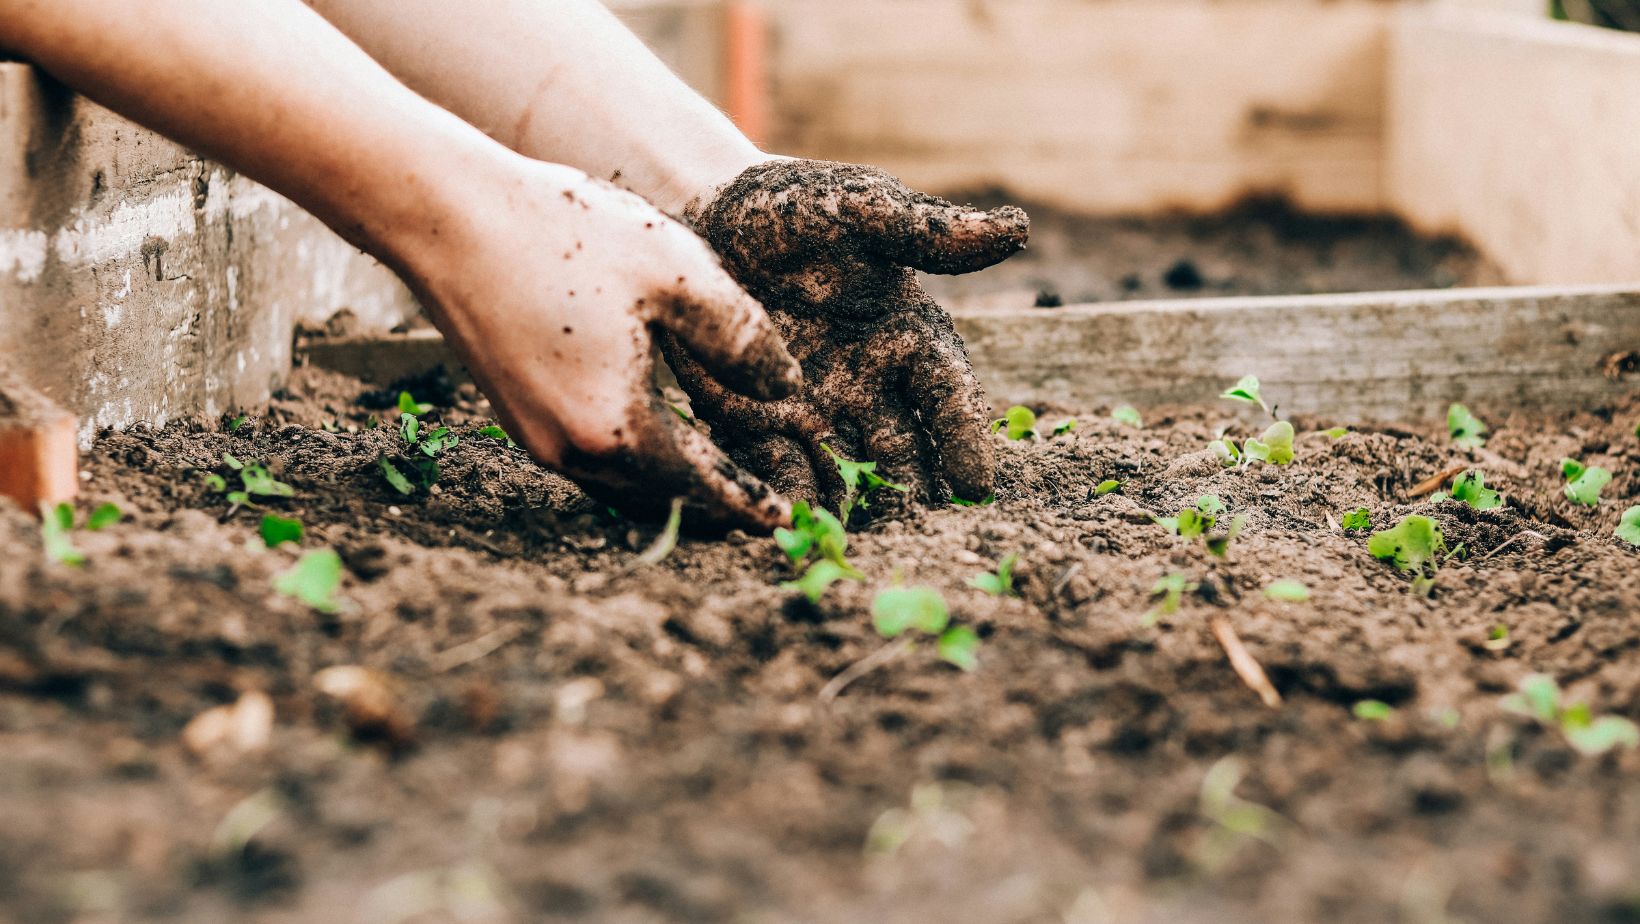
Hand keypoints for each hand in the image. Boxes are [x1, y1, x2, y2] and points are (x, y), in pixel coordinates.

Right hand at [403, 157, 800, 529]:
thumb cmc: (565, 234)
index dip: (749, 504)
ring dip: (673, 487)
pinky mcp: (515, 414)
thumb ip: (742, 339)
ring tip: (719, 477)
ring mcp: (536, 437)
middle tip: (761, 507)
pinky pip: (591, 460)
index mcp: (618, 427)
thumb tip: (786, 389)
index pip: (702, 487)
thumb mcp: (678, 273)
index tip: (787, 521)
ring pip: (623, 485)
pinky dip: (634, 461)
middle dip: (715, 506)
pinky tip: (657, 435)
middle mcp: (571, 450)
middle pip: (661, 499)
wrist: (447, 216)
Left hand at [665, 159, 1027, 511]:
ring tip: (860, 546)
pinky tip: (791, 526)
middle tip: (922, 534)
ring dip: (856, 509)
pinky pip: (778, 469)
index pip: (948, 394)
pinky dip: (788, 498)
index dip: (964, 436)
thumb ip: (927, 230)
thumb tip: (1017, 229)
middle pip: (904, 450)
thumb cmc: (795, 207)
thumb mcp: (860, 208)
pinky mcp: (757, 423)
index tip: (977, 483)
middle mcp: (870, 385)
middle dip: (915, 493)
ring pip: (846, 472)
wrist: (706, 215)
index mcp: (908, 337)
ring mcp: (816, 410)